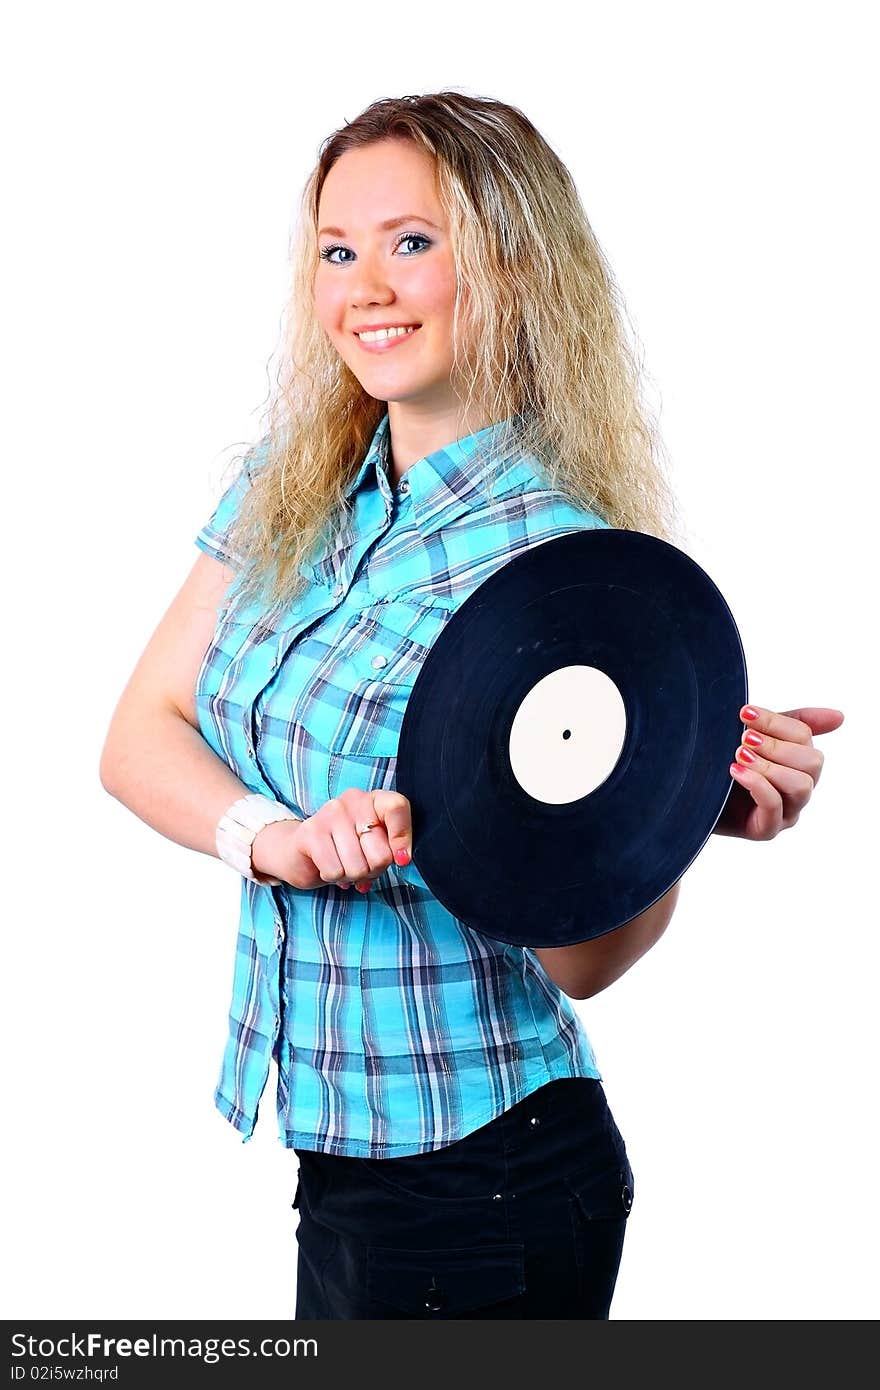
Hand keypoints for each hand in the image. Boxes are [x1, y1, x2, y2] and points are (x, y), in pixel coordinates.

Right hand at [251, 788, 412, 890]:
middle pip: (381, 853)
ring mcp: (330, 814)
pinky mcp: (310, 832)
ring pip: (358, 867)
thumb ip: (391, 849)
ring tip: (342, 865)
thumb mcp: (374, 846)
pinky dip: (333, 877)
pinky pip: (335, 870)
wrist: (301, 852)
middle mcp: (352, 801)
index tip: (401, 859)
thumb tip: (402, 858)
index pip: (397, 807)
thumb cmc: (346, 849)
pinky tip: (327, 866)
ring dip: (351, 876)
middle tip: (361, 865)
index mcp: (373, 800)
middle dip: (372, 871)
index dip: (402, 838)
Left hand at [713, 704, 843, 840]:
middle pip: (813, 762)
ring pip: (801, 786)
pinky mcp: (766, 829)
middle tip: (744, 739)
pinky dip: (757, 785)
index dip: (776, 723)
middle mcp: (797, 787)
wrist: (684, 791)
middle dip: (776, 746)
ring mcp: (785, 811)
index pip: (805, 737)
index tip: (745, 713)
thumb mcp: (751, 736)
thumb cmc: (718, 763)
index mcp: (797, 761)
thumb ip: (789, 724)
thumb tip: (839, 717)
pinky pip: (775, 807)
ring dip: (769, 767)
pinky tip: (736, 771)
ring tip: (739, 756)